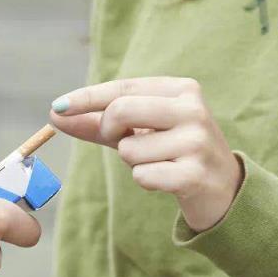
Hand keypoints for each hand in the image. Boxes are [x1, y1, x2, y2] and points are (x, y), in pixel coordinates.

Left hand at [50, 77, 242, 231]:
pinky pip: (142, 176)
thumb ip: (96, 123)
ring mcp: (196, 141)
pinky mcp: (195, 174)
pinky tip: (168, 180)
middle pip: (120, 111)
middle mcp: (192, 109)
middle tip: (123, 141)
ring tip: (159, 163)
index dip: (86, 98)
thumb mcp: (136, 131)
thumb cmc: (172, 152)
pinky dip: (146, 181)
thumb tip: (54, 115)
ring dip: (133, 163)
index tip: (57, 107)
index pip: (122, 87)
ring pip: (128, 150)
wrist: (223, 188)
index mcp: (180, 89)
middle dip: (109, 131)